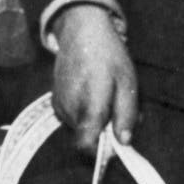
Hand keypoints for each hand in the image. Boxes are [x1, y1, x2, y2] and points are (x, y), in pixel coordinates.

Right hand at [52, 5, 137, 150]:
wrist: (82, 32)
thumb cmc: (109, 56)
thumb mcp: (128, 83)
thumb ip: (127, 114)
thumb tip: (124, 141)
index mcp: (89, 106)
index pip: (86, 146)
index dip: (101, 151)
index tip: (115, 143)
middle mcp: (70, 109)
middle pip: (86, 138)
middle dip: (103, 132)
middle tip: (118, 111)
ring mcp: (59, 105)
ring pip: (79, 128)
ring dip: (94, 121)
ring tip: (105, 97)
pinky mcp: (54, 101)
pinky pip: (71, 117)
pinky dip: (83, 112)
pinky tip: (92, 93)